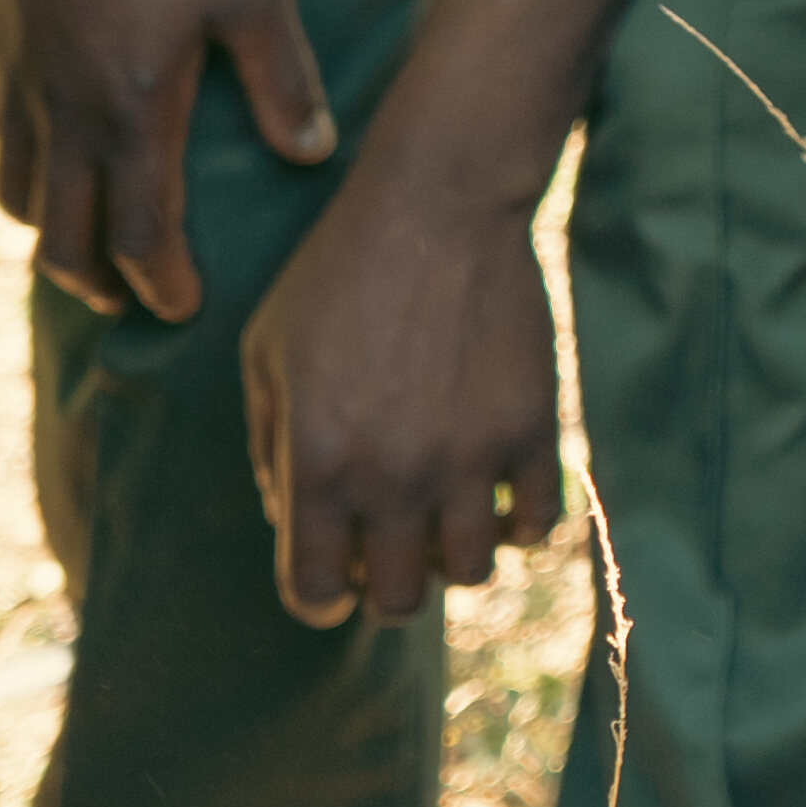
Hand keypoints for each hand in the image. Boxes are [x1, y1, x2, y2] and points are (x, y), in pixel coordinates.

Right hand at [0, 0, 334, 321]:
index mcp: (132, 111)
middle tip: (131, 301)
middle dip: (98, 287)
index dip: (160, 286)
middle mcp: (67, 115)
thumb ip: (285, 76)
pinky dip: (16, 175)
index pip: (138, 238)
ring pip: (17, 200)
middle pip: (63, 241)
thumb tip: (313, 153)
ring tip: (86, 247)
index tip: (183, 308)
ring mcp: (19, 88)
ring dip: (52, 237)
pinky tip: (43, 167)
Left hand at [242, 118, 572, 622]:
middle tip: (389, 543)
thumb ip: (267, 445)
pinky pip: (539, 523)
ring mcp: (469, 458)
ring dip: (452, 555)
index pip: (313, 593)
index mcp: (316, 462)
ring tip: (445, 514)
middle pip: (398, 603)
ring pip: (470, 573)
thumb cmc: (337, 273)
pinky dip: (519, 521)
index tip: (331, 574)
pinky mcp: (531, 430)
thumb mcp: (265, 352)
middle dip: (387, 583)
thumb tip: (289, 515)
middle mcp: (392, 475)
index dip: (319, 595)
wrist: (437, 203)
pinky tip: (499, 489)